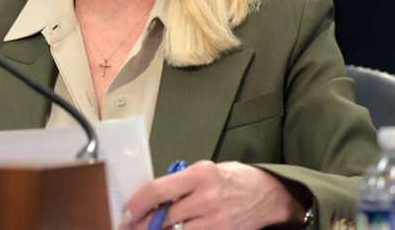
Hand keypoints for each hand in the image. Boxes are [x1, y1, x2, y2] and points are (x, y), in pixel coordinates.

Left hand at [119, 160, 305, 229]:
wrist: (267, 195)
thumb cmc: (234, 179)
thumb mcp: (205, 170)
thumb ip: (180, 183)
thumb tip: (152, 197)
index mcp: (200, 174)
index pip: (159, 190)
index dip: (137, 203)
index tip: (126, 211)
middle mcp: (207, 197)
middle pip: (164, 216)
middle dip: (143, 224)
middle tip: (129, 226)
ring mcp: (216, 218)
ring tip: (148, 229)